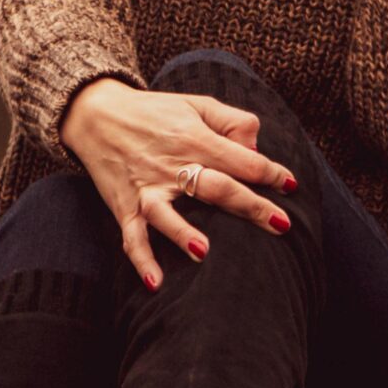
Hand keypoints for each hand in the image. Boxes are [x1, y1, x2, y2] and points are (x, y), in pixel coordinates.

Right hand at [57, 76, 300, 289]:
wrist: (96, 114)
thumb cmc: (156, 112)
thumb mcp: (198, 104)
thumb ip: (233, 121)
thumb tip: (257, 151)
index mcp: (194, 138)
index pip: (240, 159)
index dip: (269, 172)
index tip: (291, 185)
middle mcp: (171, 164)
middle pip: (215, 187)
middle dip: (249, 206)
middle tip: (281, 225)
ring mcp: (147, 188)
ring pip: (166, 212)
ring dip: (182, 233)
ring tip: (203, 252)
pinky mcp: (125, 206)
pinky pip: (132, 236)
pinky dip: (141, 259)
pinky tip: (156, 283)